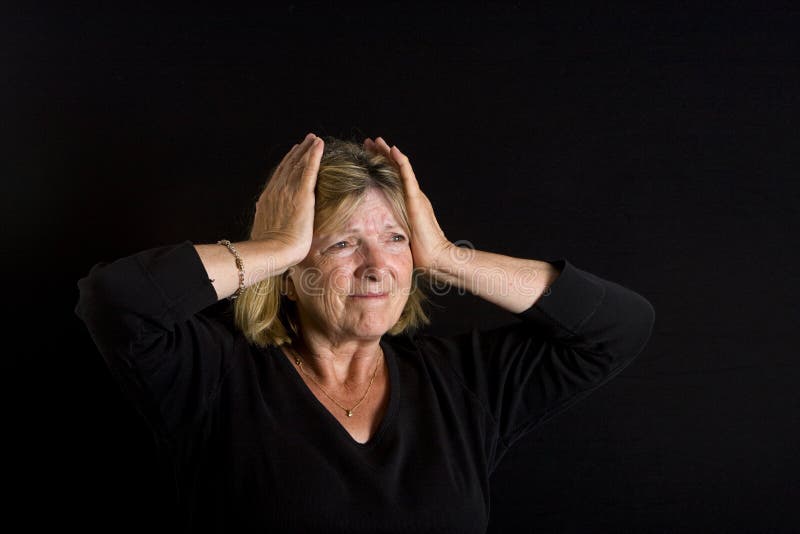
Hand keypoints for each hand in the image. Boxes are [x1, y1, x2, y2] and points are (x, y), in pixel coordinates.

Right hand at [251, 133, 323, 265]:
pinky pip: (309, 169)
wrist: (271, 252)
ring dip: (307, 150)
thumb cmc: (269, 250)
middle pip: (289, 166)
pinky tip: (320, 145)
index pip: (279, 177)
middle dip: (298, 152)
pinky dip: (314, 155)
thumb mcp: (263, 229)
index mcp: (267, 199)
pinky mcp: (302, 194)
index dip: (287, 164)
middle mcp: (276, 191)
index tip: (293, 154)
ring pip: (299, 164)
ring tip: (314, 139)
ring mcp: (288, 191)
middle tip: (306, 140)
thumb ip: (265, 216)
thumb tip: (260, 208)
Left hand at [364, 137, 454, 274]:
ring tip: (376, 140)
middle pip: (395, 169)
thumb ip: (392, 230)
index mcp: (409, 203)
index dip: (381, 166)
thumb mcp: (401, 237)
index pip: (393, 179)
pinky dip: (401, 162)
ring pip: (400, 168)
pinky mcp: (416, 199)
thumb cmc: (420, 253)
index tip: (367, 156)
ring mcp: (415, 196)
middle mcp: (413, 195)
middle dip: (381, 155)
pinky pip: (407, 176)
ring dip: (387, 153)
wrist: (436, 258)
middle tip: (368, 142)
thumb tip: (376, 236)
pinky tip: (393, 150)